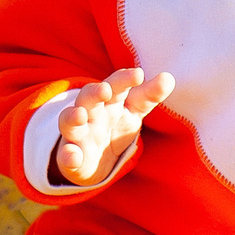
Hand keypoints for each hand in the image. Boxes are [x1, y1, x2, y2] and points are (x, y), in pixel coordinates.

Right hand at [52, 68, 175, 186]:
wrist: (94, 159)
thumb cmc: (116, 126)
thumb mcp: (134, 110)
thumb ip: (149, 95)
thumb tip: (168, 77)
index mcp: (110, 101)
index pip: (116, 85)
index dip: (125, 79)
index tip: (139, 74)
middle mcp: (91, 113)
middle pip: (89, 97)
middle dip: (94, 92)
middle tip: (105, 90)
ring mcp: (78, 134)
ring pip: (69, 122)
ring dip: (72, 117)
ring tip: (79, 115)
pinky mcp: (71, 157)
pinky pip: (66, 155)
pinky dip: (67, 155)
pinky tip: (72, 156)